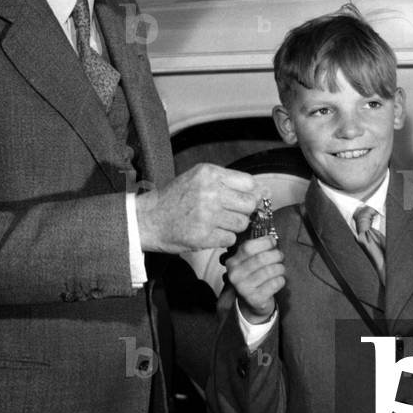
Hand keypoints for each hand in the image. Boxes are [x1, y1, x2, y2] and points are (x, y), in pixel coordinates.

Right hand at [136, 163, 257, 251]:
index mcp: (209, 173)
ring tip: (217, 223)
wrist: (148, 219)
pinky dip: (223, 239)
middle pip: (249, 204)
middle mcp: (209, 192)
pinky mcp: (204, 236)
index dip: (251, 193)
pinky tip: (210, 233)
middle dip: (244, 211)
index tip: (245, 199)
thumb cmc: (175, 198)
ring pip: (242, 223)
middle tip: (229, 213)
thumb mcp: (199, 178)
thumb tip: (265, 191)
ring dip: (233, 226)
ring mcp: (207, 215)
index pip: (249, 183)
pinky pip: (230, 239)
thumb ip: (229, 182)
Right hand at [226, 235, 284, 322]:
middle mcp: (235, 275)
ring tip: (280, 269)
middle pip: (261, 258)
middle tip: (280, 256)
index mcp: (233, 262)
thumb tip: (271, 238)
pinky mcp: (254, 299)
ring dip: (280, 268)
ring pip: (270, 271)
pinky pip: (275, 283)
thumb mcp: (248, 262)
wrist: (251, 303)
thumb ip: (256, 249)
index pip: (248, 247)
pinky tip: (278, 280)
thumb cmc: (253, 278)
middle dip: (276, 255)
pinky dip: (281, 280)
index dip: (265, 242)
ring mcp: (243, 288)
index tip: (273, 242)